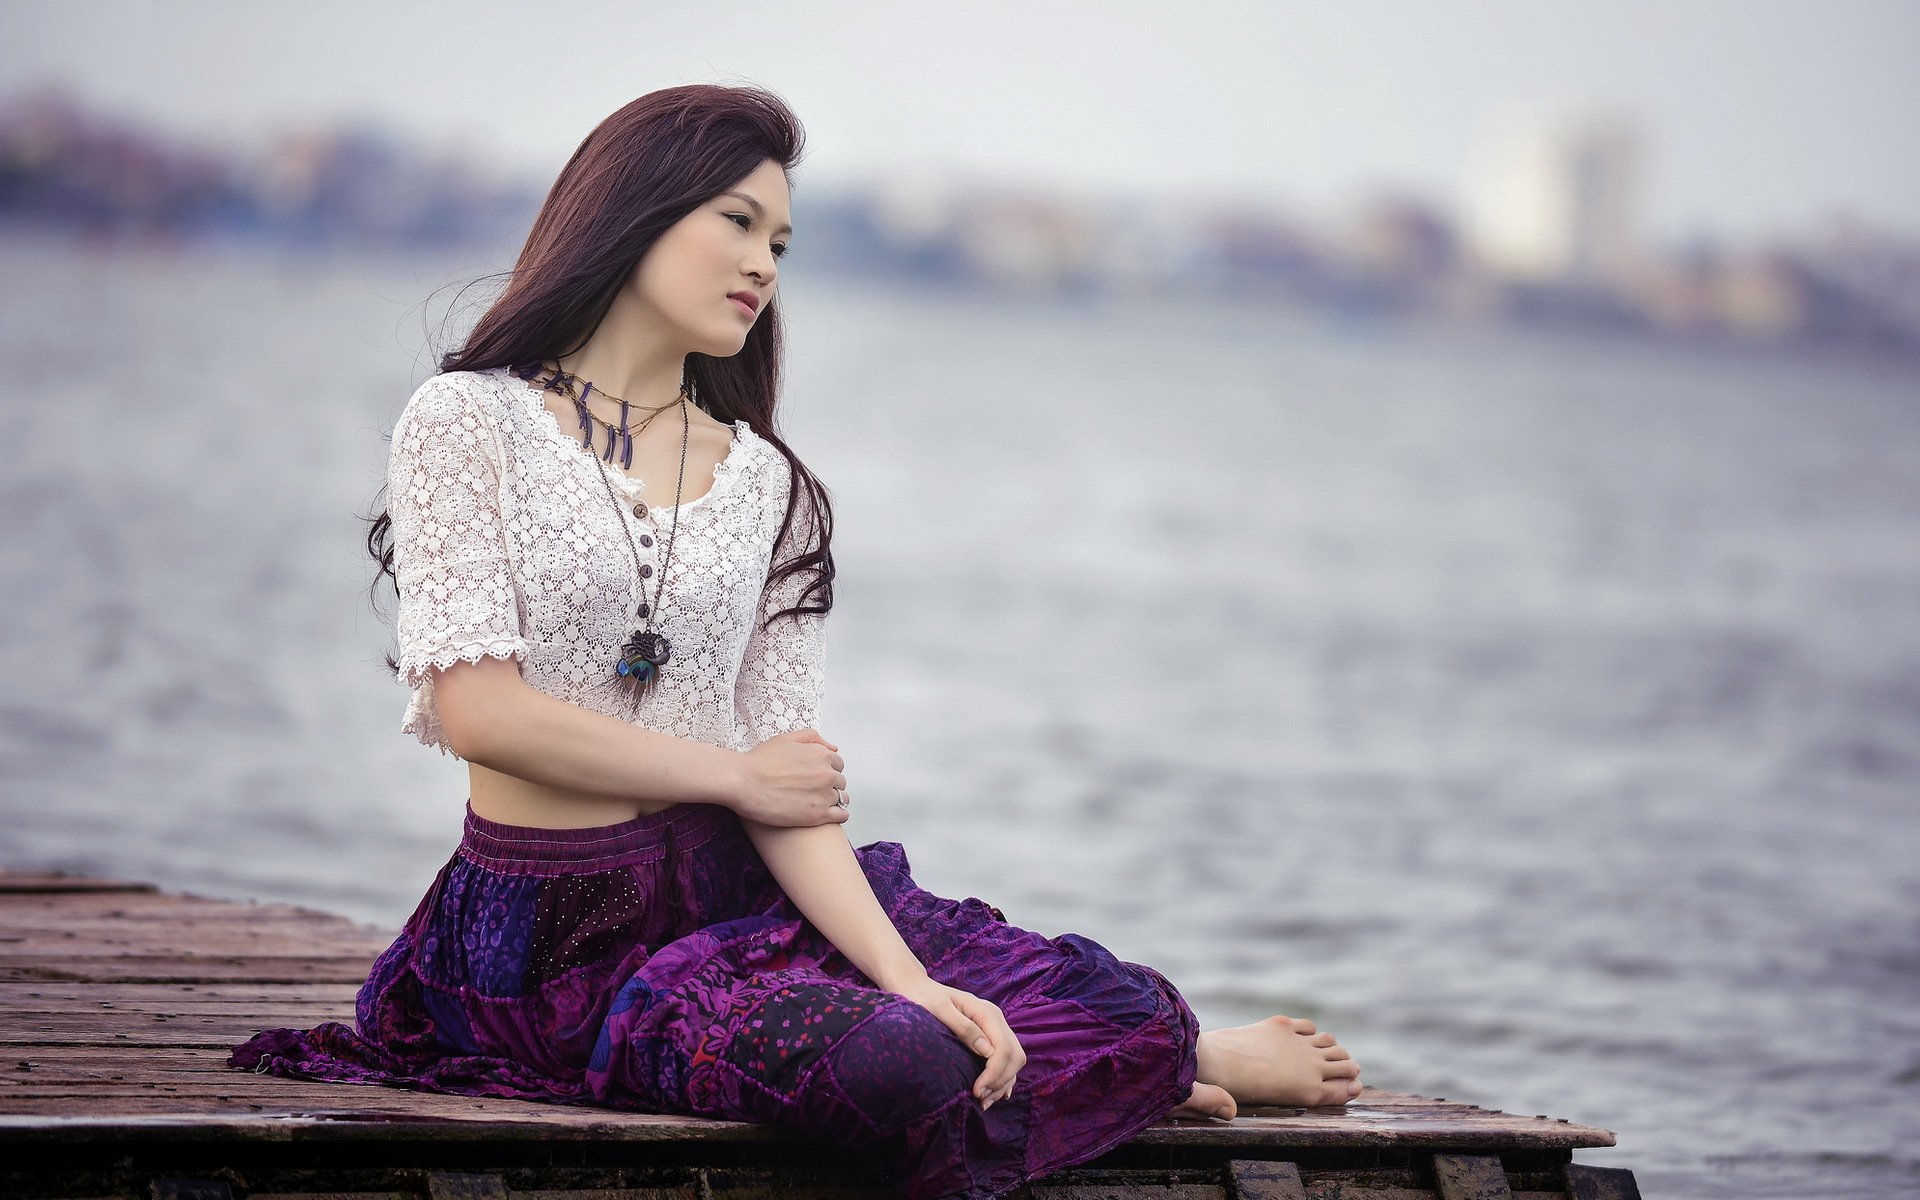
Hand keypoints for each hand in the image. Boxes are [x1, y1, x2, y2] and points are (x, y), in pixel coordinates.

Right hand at [732, 728, 850, 826]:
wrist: (743, 783)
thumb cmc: (759, 761)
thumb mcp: (785, 739)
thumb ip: (812, 738)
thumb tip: (833, 747)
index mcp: (821, 754)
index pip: (837, 763)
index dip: (826, 769)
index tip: (815, 776)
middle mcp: (827, 774)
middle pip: (840, 781)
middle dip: (830, 784)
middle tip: (812, 790)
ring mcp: (824, 795)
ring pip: (841, 798)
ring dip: (832, 800)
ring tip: (815, 803)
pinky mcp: (818, 815)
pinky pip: (841, 815)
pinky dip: (839, 814)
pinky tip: (827, 814)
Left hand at [889, 975, 1025, 1109]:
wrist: (918, 989)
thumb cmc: (925, 999)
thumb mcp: (940, 1010)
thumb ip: (964, 1028)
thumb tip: (987, 1051)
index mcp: (987, 1013)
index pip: (1004, 1048)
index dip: (994, 1073)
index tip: (976, 1091)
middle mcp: (996, 1020)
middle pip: (1014, 1056)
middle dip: (1001, 1081)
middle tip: (979, 1098)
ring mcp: (995, 1028)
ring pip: (1014, 1060)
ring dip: (1003, 1083)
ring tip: (983, 1100)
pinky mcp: (990, 1037)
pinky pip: (1006, 1060)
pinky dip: (1003, 1078)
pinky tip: (992, 1092)